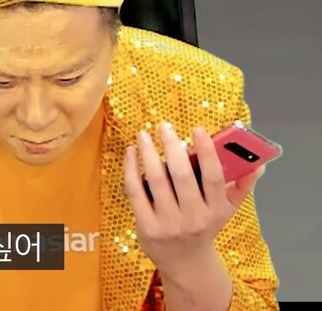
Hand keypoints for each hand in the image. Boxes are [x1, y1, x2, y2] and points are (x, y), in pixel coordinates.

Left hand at [123, 122, 264, 274]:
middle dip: (172, 147)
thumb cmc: (204, 227)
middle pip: (182, 176)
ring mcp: (169, 223)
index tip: (198, 129)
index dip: (207, 152)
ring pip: (156, 180)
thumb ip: (241, 186)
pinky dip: (131, 169)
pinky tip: (131, 152)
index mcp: (216, 210)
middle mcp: (194, 217)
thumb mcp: (226, 210)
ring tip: (144, 135)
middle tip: (163, 126)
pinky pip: (135, 191)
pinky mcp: (147, 226)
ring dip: (148, 153)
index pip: (214, 177)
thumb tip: (257, 164)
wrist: (186, 263)